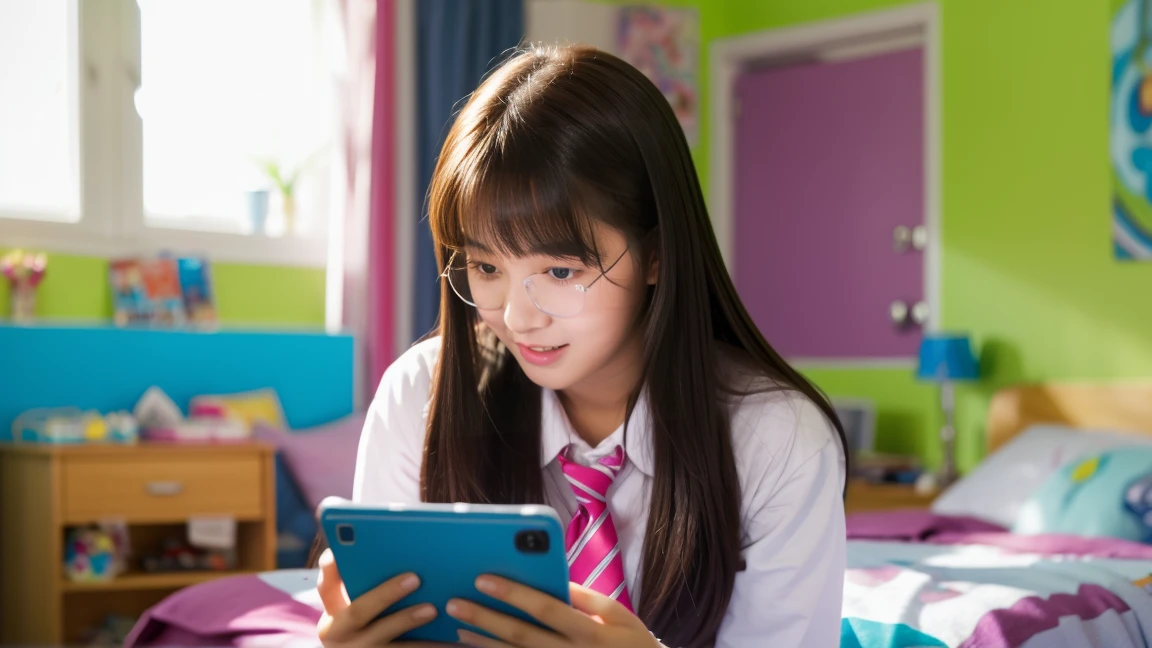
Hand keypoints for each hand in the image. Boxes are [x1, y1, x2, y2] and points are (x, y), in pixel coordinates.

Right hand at [315, 548, 447, 646]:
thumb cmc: (371, 624)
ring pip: (382, 635)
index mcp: (333, 612)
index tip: (340, 549)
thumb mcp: (360, 607)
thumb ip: (369, 584)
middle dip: (386, 593)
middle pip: (358, 611)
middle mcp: (338, 633)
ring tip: (432, 609)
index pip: (326, 586)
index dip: (331, 567)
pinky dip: (426, 644)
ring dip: (407, 620)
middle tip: (414, 578)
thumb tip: (403, 551)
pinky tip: (446, 637)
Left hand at [445, 576, 661, 647]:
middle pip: (521, 636)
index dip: (513, 593)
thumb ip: (585, 597)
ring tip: (457, 627)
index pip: (546, 609)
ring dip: (483, 643)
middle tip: (454, 604)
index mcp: (590, 632)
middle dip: (485, 618)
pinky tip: (477, 647)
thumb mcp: (618, 614)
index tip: (483, 578)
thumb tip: (554, 578)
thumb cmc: (631, 642)